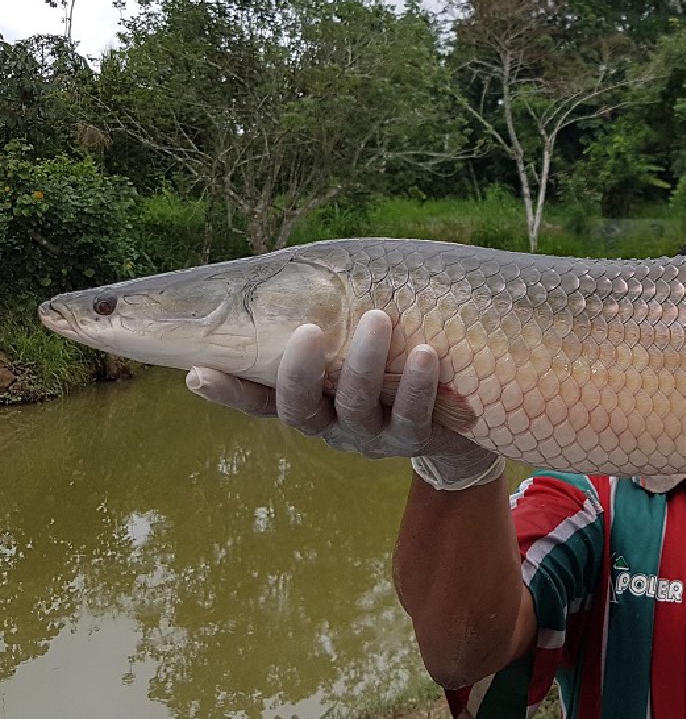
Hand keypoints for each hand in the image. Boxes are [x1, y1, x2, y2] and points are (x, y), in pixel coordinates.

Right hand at [186, 309, 502, 488]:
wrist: (454, 407)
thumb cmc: (386, 355)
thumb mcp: (347, 336)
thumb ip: (313, 315)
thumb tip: (269, 280)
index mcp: (304, 398)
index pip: (256, 398)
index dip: (228, 391)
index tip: (199, 373)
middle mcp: (329, 422)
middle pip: (301, 407)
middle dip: (300, 370)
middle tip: (307, 329)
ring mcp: (370, 435)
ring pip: (357, 406)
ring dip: (364, 363)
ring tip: (378, 319)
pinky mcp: (414, 438)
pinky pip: (413, 416)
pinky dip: (418, 384)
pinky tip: (427, 353)